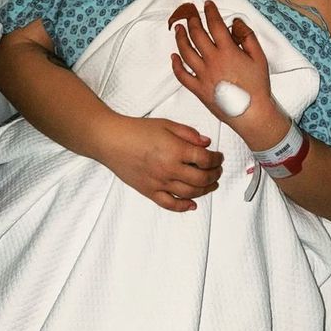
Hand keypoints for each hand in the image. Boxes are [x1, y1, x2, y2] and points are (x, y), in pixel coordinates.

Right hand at [97, 114, 223, 212]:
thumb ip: (189, 133)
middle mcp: (169, 169)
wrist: (112, 141)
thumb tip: (206, 143)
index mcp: (175, 150)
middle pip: (202, 178)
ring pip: (190, 193)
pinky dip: (184, 207)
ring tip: (211, 185)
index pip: (205, 159)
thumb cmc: (136, 130)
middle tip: (218, 171)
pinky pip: (170, 204)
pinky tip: (192, 204)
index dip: (216, 159)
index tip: (218, 157)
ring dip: (205, 190)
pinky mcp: (150, 192)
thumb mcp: (166, 124)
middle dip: (214, 175)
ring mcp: (160, 183)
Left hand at [170, 1, 285, 146]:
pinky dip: (176, 65)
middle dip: (192, 21)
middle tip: (190, 14)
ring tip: (178, 29)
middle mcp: (212, 60)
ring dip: (180, 38)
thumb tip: (235, 22)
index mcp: (228, 51)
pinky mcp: (198, 89)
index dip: (210, 12)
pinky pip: (182, 75)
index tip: (207, 4)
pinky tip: (174, 56)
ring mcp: (203, 75)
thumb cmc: (257, 86)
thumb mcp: (259, 57)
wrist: (251, 113)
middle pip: (197, 35)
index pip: (215, 25)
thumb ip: (247, 36)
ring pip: (186, 52)